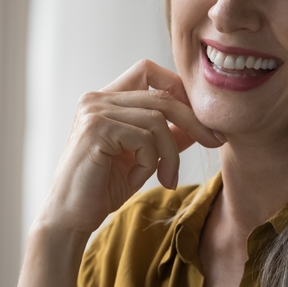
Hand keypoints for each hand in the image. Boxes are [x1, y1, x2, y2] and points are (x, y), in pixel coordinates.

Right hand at [35, 59, 222, 235]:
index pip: (148, 70)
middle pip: (161, 95)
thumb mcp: (144, 156)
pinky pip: (144, 139)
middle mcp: (97, 98)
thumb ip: (167, 135)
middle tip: (216, 141)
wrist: (71, 217)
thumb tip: (201, 122)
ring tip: (166, 178)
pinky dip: (150, 163)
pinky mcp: (96, 129)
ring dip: (170, 154)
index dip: (178, 87)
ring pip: (157, 120)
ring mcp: (94, 111)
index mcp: (106, 98)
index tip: (201, 117)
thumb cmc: (104, 187)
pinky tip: (136, 180)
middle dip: (194, 120)